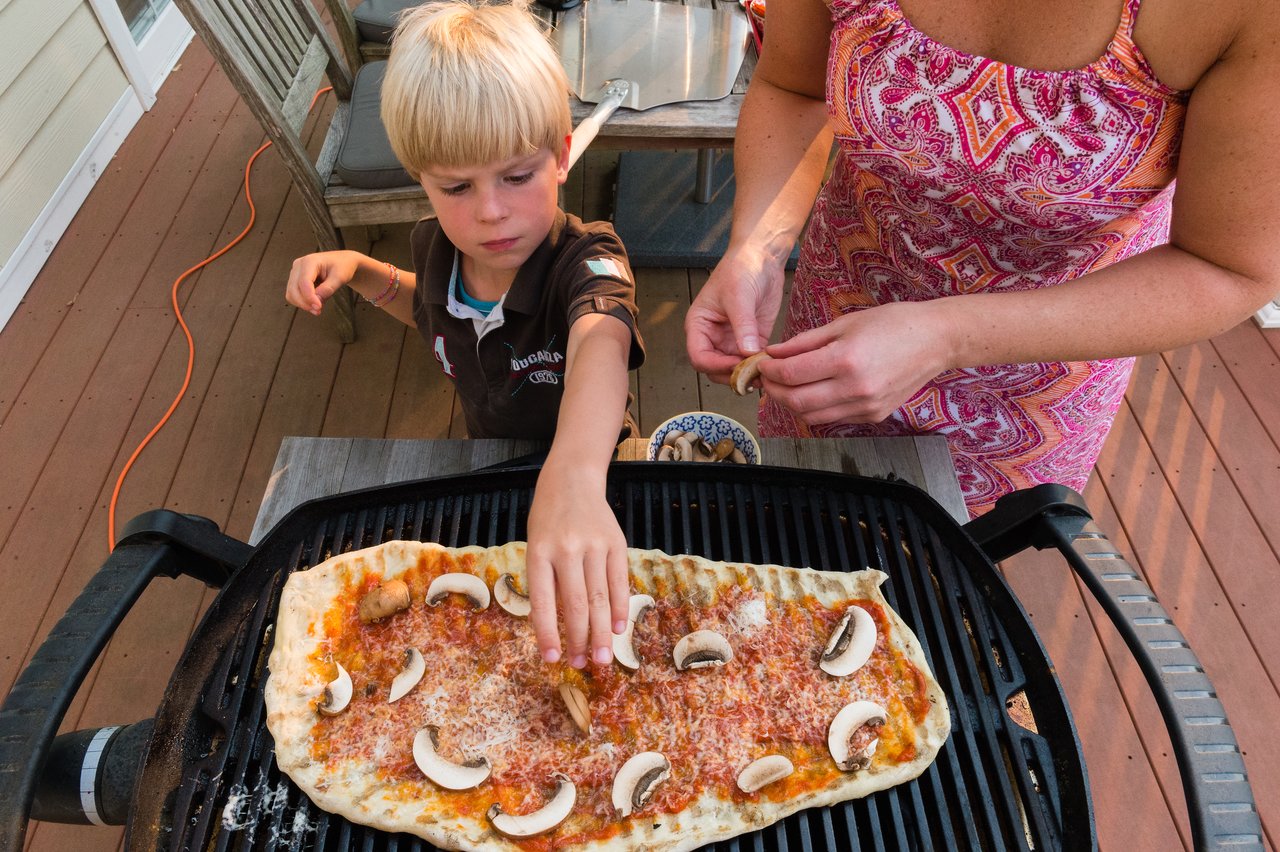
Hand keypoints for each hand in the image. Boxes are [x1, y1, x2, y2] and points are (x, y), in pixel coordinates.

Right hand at [285, 251, 362, 315]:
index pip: (304, 282)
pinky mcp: (295, 280)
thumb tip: (317, 301)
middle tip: (319, 310)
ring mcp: (295, 272)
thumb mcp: (340, 277)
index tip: (319, 307)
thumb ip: (328, 289)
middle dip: (305, 303)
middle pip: (294, 289)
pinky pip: (293, 295)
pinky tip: (314, 304)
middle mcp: (299, 265)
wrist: (341, 262)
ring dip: (303, 304)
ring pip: (291, 294)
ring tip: (318, 308)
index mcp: (310, 261)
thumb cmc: (341, 267)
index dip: (309, 297)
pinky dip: (302, 302)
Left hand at [525, 464, 629, 668]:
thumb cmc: (548, 520)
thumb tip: (562, 627)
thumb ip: (547, 582)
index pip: (542, 602)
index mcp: (539, 553)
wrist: (572, 480)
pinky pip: (620, 583)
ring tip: (602, 658)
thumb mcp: (535, 546)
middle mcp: (567, 550)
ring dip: (602, 633)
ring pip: (600, 599)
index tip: (552, 660)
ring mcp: (594, 546)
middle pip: (576, 605)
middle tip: (583, 665)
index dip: (548, 634)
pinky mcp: (616, 544)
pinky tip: (618, 629)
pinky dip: (620, 609)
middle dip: (580, 640)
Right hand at [685, 244, 785, 381]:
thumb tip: (747, 353)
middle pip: (714, 370)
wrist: (762, 256)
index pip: (698, 357)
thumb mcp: (739, 296)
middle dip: (731, 375)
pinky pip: (752, 361)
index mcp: (699, 326)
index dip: (715, 366)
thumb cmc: (741, 269)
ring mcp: (732, 341)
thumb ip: (742, 326)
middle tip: (752, 374)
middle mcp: (713, 337)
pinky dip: (760, 367)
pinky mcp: (752, 340)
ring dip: (747, 375)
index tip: (736, 365)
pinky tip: (771, 366)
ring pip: (734, 370)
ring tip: (764, 373)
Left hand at [758, 300, 953, 424]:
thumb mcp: (844, 323)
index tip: (762, 363)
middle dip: (773, 391)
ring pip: (811, 416)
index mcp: (846, 359)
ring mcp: (865, 406)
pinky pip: (832, 418)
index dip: (769, 370)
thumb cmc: (893, 324)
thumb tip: (774, 352)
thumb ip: (805, 342)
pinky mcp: (873, 416)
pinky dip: (815, 408)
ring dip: (791, 403)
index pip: (791, 374)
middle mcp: (855, 388)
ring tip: (786, 386)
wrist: (935, 340)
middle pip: (796, 401)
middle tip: (767, 378)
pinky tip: (813, 392)